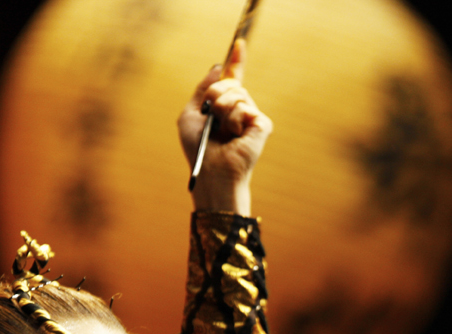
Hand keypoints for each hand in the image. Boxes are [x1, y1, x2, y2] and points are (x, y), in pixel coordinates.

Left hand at [178, 39, 272, 215]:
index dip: (236, 61)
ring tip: (222, 131)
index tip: (239, 43)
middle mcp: (240, 110)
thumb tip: (218, 67)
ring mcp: (252, 117)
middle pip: (230, 82)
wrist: (212, 172)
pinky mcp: (262, 125)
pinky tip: (234, 135)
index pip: (232, 79)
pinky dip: (233, 119)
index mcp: (223, 107)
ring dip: (221, 109)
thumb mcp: (190, 114)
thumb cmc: (199, 149)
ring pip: (237, 93)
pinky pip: (245, 106)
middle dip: (215, 94)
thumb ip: (202, 89)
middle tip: (211, 116)